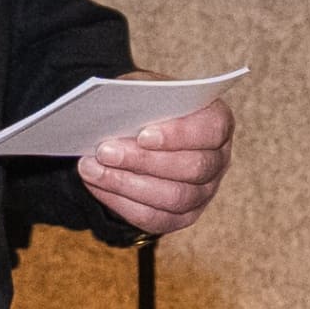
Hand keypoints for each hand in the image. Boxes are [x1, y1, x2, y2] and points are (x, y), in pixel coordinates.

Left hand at [75, 91, 234, 236]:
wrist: (139, 130)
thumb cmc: (146, 105)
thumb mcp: (143, 90)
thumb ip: (136, 96)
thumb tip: (112, 112)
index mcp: (217, 122)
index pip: (211, 130)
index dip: (179, 135)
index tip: (143, 135)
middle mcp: (218, 160)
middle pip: (192, 168)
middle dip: (144, 161)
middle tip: (105, 152)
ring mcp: (204, 192)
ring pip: (173, 198)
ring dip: (127, 185)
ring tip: (92, 169)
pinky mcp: (183, 216)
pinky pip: (155, 218)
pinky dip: (121, 203)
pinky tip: (97, 185)